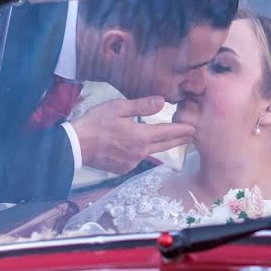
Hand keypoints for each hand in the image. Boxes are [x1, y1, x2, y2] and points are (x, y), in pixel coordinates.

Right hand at [72, 96, 194, 174]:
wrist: (76, 146)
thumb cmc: (95, 123)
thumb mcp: (118, 108)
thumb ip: (142, 105)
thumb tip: (162, 102)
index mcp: (141, 137)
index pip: (168, 133)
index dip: (182, 130)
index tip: (194, 129)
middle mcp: (140, 153)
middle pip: (165, 145)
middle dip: (179, 139)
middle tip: (192, 136)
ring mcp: (131, 163)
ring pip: (150, 152)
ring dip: (159, 145)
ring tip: (167, 138)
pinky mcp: (123, 169)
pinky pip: (137, 159)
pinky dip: (140, 152)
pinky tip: (136, 145)